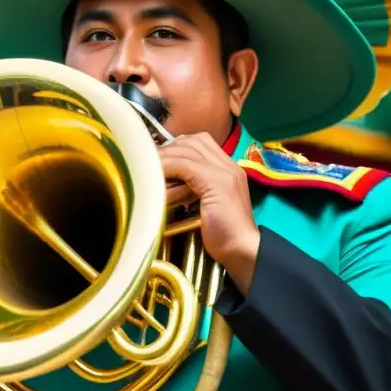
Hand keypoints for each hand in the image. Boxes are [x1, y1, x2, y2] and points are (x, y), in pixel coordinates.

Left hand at [160, 133, 259, 293]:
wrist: (242, 250)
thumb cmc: (223, 235)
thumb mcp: (208, 204)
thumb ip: (195, 189)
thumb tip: (168, 181)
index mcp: (229, 169)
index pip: (201, 142)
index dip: (178, 146)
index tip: (161, 159)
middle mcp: (229, 165)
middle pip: (193, 141)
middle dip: (169, 149)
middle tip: (151, 162)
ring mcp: (224, 172)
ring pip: (187, 149)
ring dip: (164, 157)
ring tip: (148, 169)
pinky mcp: (217, 182)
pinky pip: (185, 165)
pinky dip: (167, 167)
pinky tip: (155, 177)